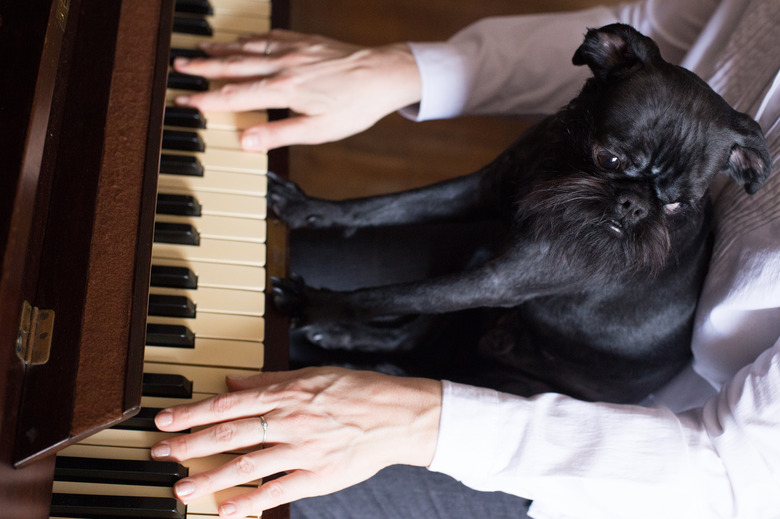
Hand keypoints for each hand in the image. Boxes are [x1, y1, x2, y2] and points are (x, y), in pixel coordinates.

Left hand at [151, 367, 440, 517]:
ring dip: (210, 477)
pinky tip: (226, 511)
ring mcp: (301, 450)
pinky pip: (277, 491)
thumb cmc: (356, 391)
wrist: (396, 415)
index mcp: (284, 393)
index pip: (227, 405)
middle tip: (159, 455)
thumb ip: (268, 380)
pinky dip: (250, 502)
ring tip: (181, 488)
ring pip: (246, 465)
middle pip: (228, 434)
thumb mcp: (310, 375)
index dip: (191, 413)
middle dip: (188, 445)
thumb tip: (232, 383)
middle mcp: (287, 421)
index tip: (164, 421)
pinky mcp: (317, 477)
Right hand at [173, 29, 421, 150]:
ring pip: (250, 47)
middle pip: (235, 65)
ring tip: (202, 50)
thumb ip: (279, 135)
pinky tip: (246, 39)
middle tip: (180, 65)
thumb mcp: (318, 131)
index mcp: (284, 89)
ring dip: (223, 48)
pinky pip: (271, 36)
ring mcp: (295, 49)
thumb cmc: (356, 105)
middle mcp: (284, 65)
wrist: (384, 74)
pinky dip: (252, 38)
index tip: (184, 99)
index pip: (235, 95)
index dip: (206, 99)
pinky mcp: (307, 41)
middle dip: (204, 67)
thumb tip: (246, 142)